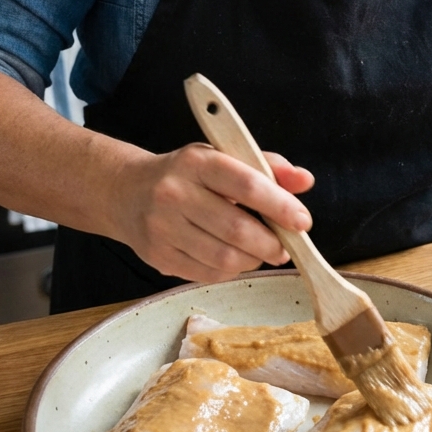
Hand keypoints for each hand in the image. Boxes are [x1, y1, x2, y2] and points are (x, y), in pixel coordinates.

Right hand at [116, 143, 314, 283]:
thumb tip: (305, 181)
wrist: (126, 192)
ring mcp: (162, 227)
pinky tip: (235, 258)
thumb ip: (267, 167)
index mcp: (197, 162)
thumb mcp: (222, 157)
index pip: (246, 184)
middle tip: (286, 246)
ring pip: (224, 257)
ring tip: (262, 252)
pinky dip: (231, 270)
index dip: (280, 205)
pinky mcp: (158, 256)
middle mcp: (174, 193)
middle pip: (237, 229)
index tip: (302, 220)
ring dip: (253, 259)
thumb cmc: (186, 174)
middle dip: (272, 243)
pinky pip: (207, 273)